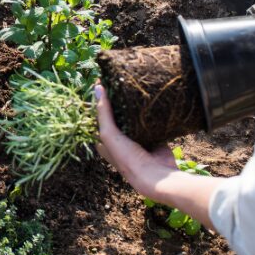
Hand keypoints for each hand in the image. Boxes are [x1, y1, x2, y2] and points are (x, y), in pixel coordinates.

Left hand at [93, 81, 174, 197]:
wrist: (157, 176)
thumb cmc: (127, 158)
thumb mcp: (109, 134)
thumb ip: (103, 113)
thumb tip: (97, 88)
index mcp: (106, 141)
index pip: (100, 116)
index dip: (100, 100)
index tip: (103, 80)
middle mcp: (120, 140)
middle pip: (117, 114)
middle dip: (118, 100)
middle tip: (120, 78)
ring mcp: (137, 138)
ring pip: (133, 117)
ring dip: (134, 104)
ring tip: (134, 83)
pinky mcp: (153, 137)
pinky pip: (149, 120)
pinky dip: (149, 111)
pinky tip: (149, 97)